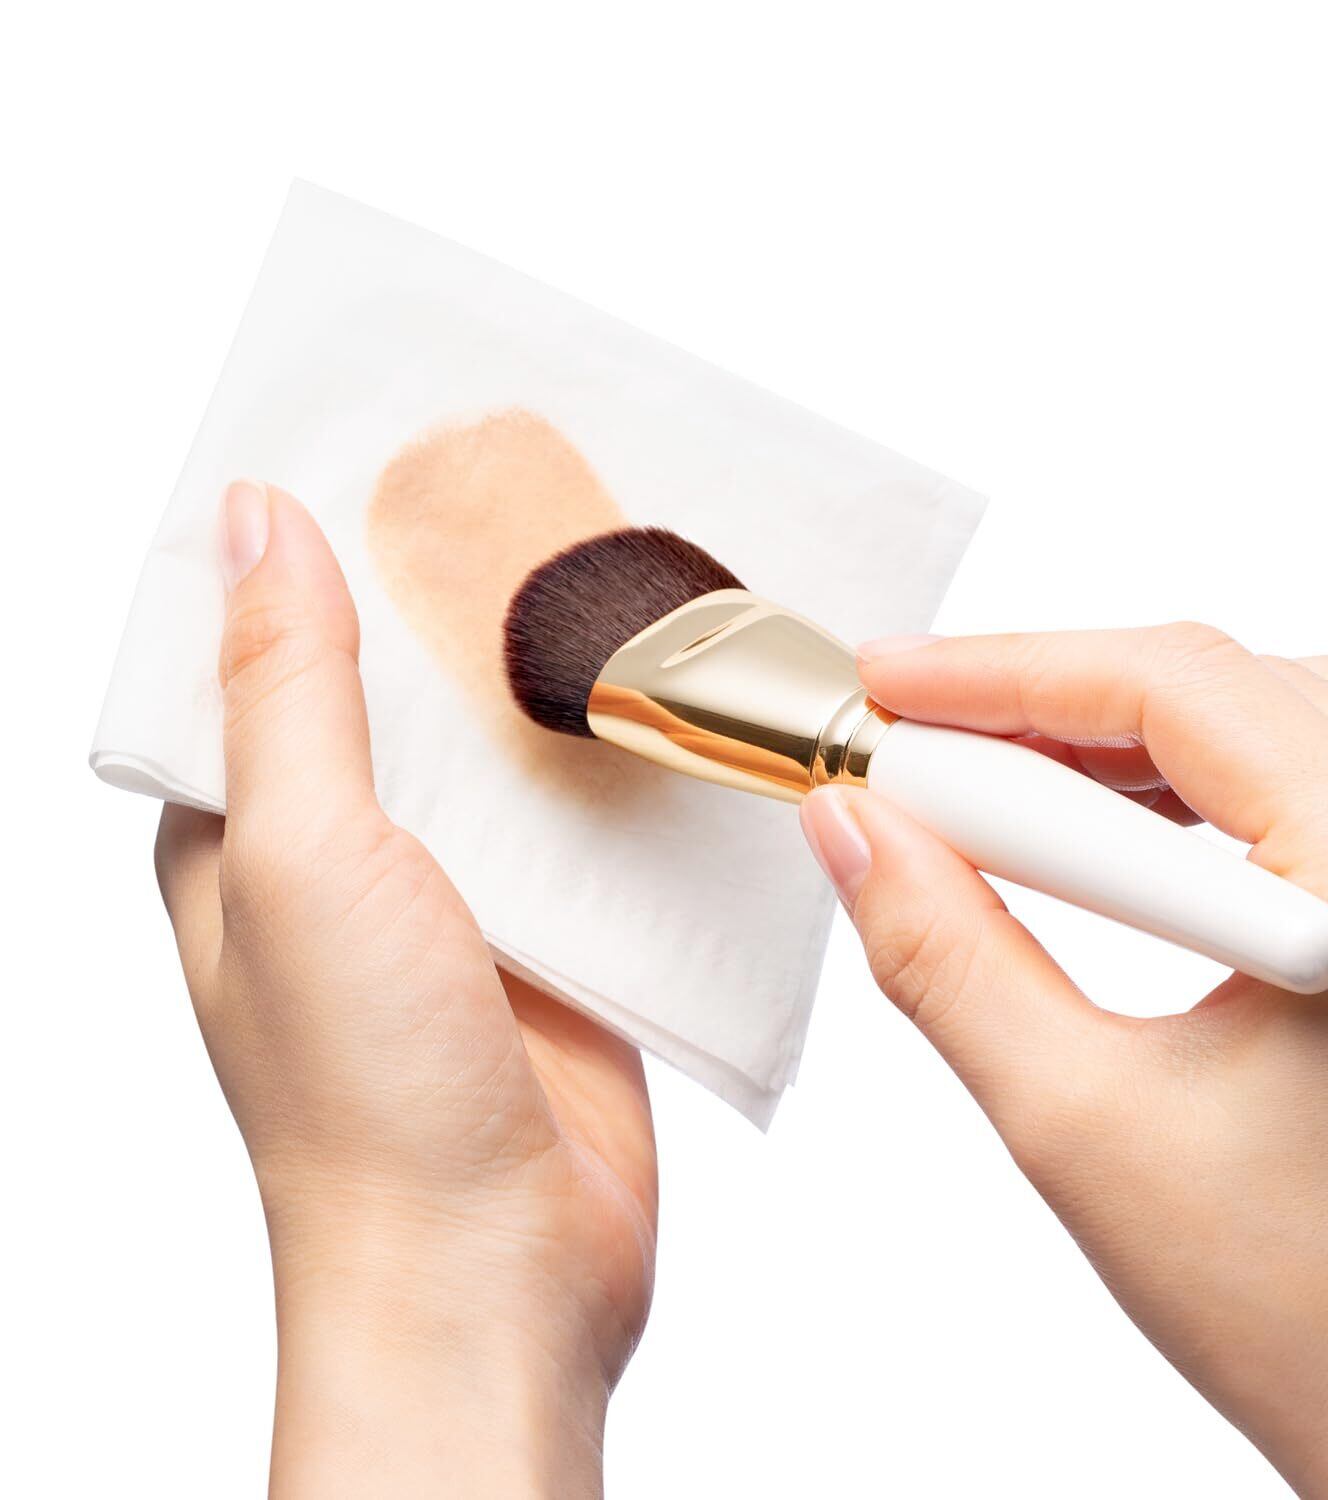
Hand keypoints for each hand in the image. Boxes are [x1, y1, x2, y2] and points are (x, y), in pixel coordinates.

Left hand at [155, 481, 655, 1498]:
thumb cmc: (366, 1092)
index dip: (304, 551)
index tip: (372, 448)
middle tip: (520, 479)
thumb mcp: (302, 859)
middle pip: (398, 688)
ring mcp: (462, 896)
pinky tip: (665, 695)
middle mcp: (351, 854)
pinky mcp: (561, 935)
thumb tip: (252, 520)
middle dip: (450, 597)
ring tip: (607, 560)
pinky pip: (587, 820)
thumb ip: (286, 690)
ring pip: (502, 748)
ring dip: (544, 675)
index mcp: (248, 832)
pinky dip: (618, 761)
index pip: (256, 654)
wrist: (497, 1267)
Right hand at [802, 626, 1327, 1498]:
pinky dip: (1192, 778)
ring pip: (1271, 714)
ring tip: (996, 780)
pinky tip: (1106, 828)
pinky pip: (1315, 778)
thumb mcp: (1080, 1124)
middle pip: (1219, 679)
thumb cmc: (1323, 1319)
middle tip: (916, 735)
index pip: (1164, 687)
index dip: (997, 670)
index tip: (886, 690)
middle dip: (1045, 695)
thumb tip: (855, 830)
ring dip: (1119, 731)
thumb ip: (943, 953)